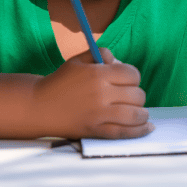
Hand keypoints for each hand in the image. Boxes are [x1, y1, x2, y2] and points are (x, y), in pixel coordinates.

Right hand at [33, 48, 152, 138]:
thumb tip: (120, 62)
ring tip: (140, 112)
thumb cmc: (61, 81)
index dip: (133, 77)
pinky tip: (147, 128)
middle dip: (137, 95)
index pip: (132, 74)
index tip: (128, 80)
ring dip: (142, 113)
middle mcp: (101, 94)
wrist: (39, 106)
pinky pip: (125, 133)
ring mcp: (99, 114)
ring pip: (136, 114)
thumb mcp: (79, 60)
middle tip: (129, 96)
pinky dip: (139, 131)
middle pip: (137, 95)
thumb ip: (102, 54)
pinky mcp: (96, 131)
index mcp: (98, 74)